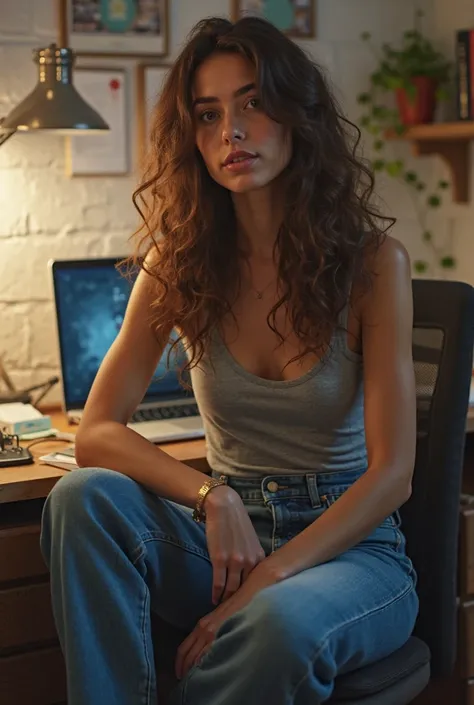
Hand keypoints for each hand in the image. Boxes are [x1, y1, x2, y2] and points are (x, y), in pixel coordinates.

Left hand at [175, 560, 280, 678]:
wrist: (249, 594)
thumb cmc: (237, 606)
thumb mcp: (220, 619)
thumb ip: (212, 631)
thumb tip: (206, 650)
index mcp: (201, 625)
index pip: (183, 648)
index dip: (179, 663)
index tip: (179, 674)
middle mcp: (203, 629)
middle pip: (186, 655)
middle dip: (183, 670)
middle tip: (183, 685)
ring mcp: (212, 632)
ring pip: (195, 658)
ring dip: (192, 671)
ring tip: (193, 684)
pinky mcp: (222, 634)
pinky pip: (208, 656)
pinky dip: (204, 667)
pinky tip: (206, 675)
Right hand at [203, 484, 265, 604]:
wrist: (224, 506)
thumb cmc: (236, 523)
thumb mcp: (250, 542)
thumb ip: (252, 559)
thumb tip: (251, 576)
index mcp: (259, 558)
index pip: (258, 585)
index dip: (252, 598)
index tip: (249, 610)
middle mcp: (250, 561)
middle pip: (245, 590)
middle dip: (240, 605)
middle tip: (235, 617)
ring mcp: (235, 561)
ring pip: (231, 590)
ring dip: (226, 602)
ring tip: (222, 612)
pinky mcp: (220, 559)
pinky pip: (218, 583)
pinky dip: (215, 594)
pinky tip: (213, 601)